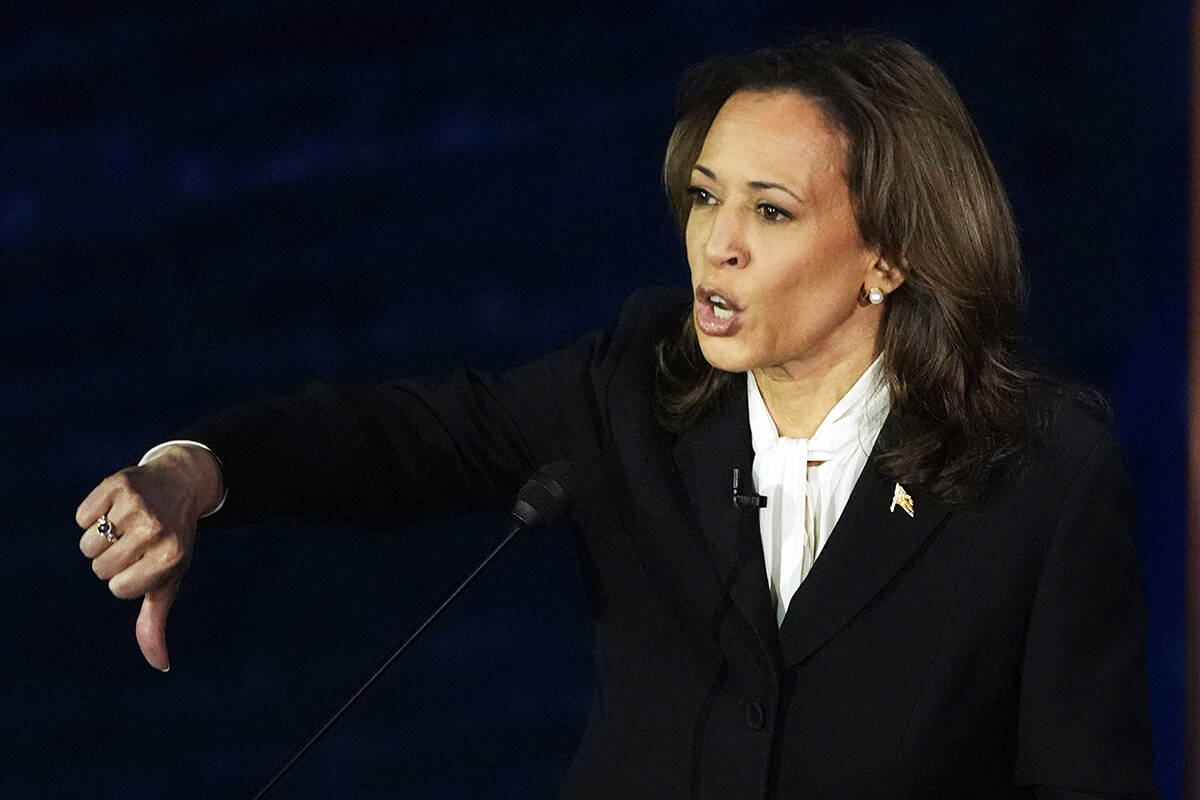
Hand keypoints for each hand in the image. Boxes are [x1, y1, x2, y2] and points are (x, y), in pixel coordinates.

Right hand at [76, 445, 223, 671]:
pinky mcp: (119, 484)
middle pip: (100, 568)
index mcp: (171, 557)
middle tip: (137, 540)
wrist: (183, 483)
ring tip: (127, 524)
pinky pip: (82, 516)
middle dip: (112, 559)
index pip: (118, 588)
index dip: (125, 579)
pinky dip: (92, 514)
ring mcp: (138, 506)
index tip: (145, 561)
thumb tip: (161, 665)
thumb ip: (157, 621)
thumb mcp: (169, 578)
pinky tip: (118, 506)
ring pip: (88, 544)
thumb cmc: (172, 539)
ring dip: (100, 538)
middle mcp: (156, 531)